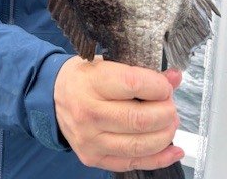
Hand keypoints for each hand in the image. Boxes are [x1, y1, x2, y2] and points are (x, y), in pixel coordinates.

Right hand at [54, 56, 183, 172]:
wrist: (52, 95)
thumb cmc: (82, 76)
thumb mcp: (106, 63)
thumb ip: (139, 71)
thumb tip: (173, 78)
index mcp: (90, 82)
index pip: (133, 84)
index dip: (158, 86)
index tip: (166, 85)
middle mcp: (88, 113)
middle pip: (140, 119)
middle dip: (166, 112)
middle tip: (170, 105)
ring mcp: (90, 139)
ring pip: (140, 145)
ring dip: (165, 134)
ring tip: (170, 122)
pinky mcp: (94, 158)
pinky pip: (133, 163)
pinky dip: (159, 158)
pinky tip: (173, 149)